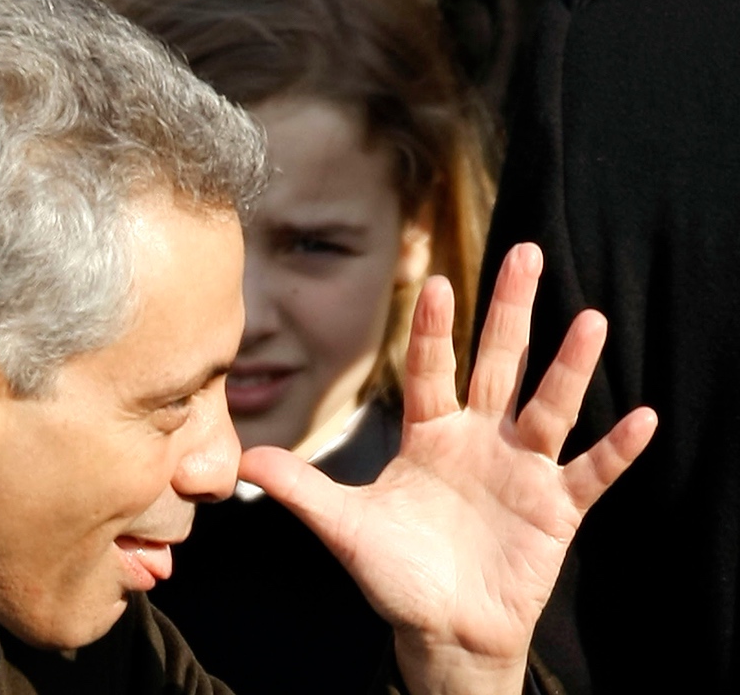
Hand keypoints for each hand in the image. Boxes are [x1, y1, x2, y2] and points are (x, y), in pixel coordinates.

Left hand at [238, 243, 656, 693]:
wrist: (441, 630)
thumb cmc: (395, 574)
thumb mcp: (345, 527)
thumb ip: (301, 489)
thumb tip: (242, 462)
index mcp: (429, 434)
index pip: (430, 368)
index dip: (431, 329)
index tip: (433, 281)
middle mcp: (479, 439)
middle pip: (497, 363)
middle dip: (509, 311)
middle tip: (525, 252)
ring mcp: (520, 470)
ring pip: (547, 406)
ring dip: (569, 367)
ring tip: (590, 319)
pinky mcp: (554, 509)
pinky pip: (589, 473)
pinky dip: (615, 450)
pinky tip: (642, 418)